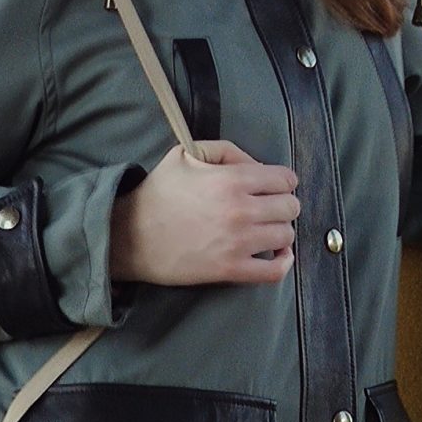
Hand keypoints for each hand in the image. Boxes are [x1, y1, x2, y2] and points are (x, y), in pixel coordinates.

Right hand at [108, 141, 300, 286]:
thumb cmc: (159, 192)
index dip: (282, 180)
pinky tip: (277, 253)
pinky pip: (275, 270)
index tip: (274, 185)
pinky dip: (283, 262)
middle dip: (283, 203)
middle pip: (290, 207)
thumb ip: (226, 151)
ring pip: (286, 235)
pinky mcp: (231, 270)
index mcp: (231, 179)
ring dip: (280, 230)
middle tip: (268, 206)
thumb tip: (257, 166)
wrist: (131, 235)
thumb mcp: (186, 154)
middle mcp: (240, 210)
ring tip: (265, 228)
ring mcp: (238, 243)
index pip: (284, 179)